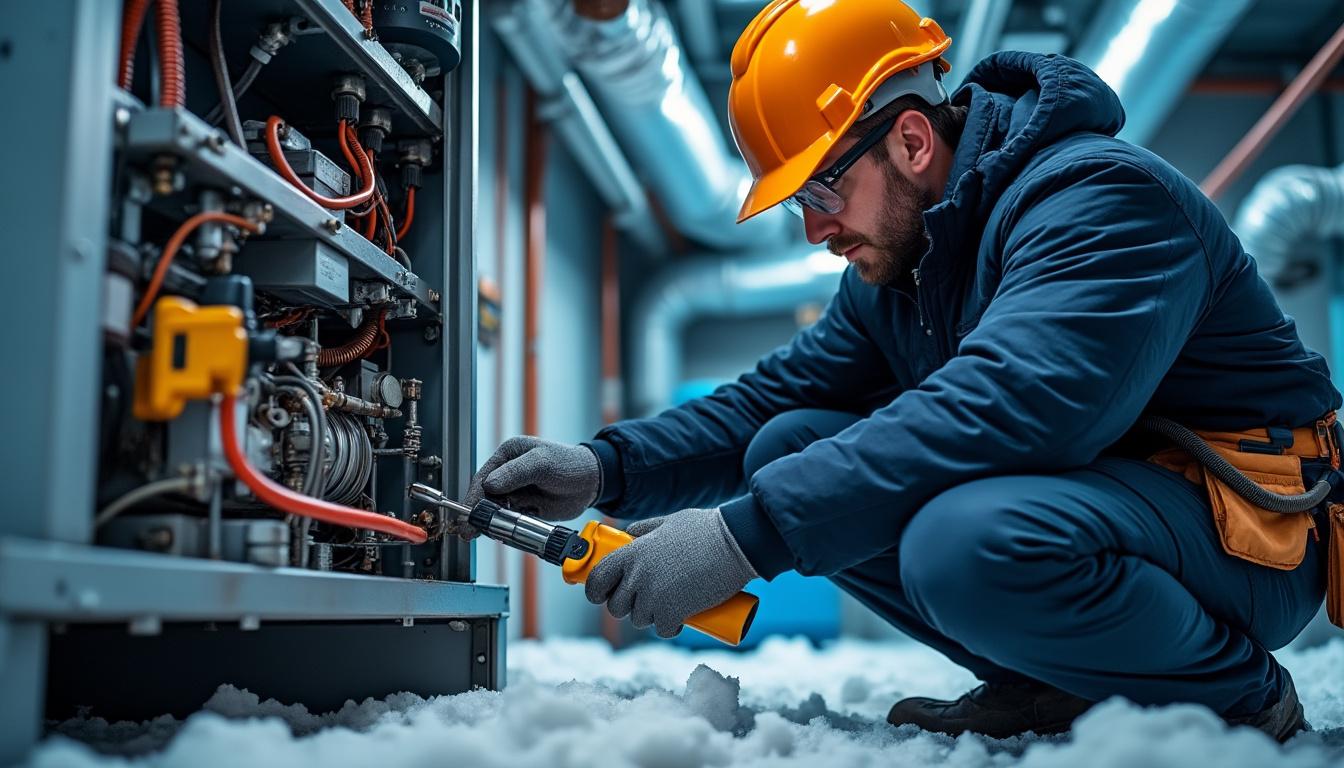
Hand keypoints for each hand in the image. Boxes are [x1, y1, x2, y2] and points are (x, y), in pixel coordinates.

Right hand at [465, 436, 600, 522]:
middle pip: (485, 496)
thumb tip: (489, 484)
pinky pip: (509, 519)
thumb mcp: (542, 463)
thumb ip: (516, 473)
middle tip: (471, 531)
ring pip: (495, 510)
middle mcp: (508, 473)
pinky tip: (503, 534)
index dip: (473, 497)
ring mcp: (515, 491)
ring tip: (486, 534)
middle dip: (479, 514)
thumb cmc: (570, 464)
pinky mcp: (524, 507)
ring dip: (492, 522)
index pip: (483, 477)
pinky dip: (505, 527)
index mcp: (508, 455)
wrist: (592, 482)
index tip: (467, 514)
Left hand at [585, 508, 757, 637]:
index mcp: (632, 553)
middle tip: (646, 599)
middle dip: (628, 606)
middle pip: (616, 606)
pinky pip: (662, 629)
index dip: (596, 591)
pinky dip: (670, 627)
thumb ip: (645, 529)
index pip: (597, 579)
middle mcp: (637, 576)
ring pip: (639, 620)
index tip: (604, 594)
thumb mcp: (668, 522)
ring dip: (651, 616)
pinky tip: (680, 618)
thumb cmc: (705, 529)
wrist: (736, 543)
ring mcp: (654, 597)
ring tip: (668, 604)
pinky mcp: (673, 612)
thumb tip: (629, 533)